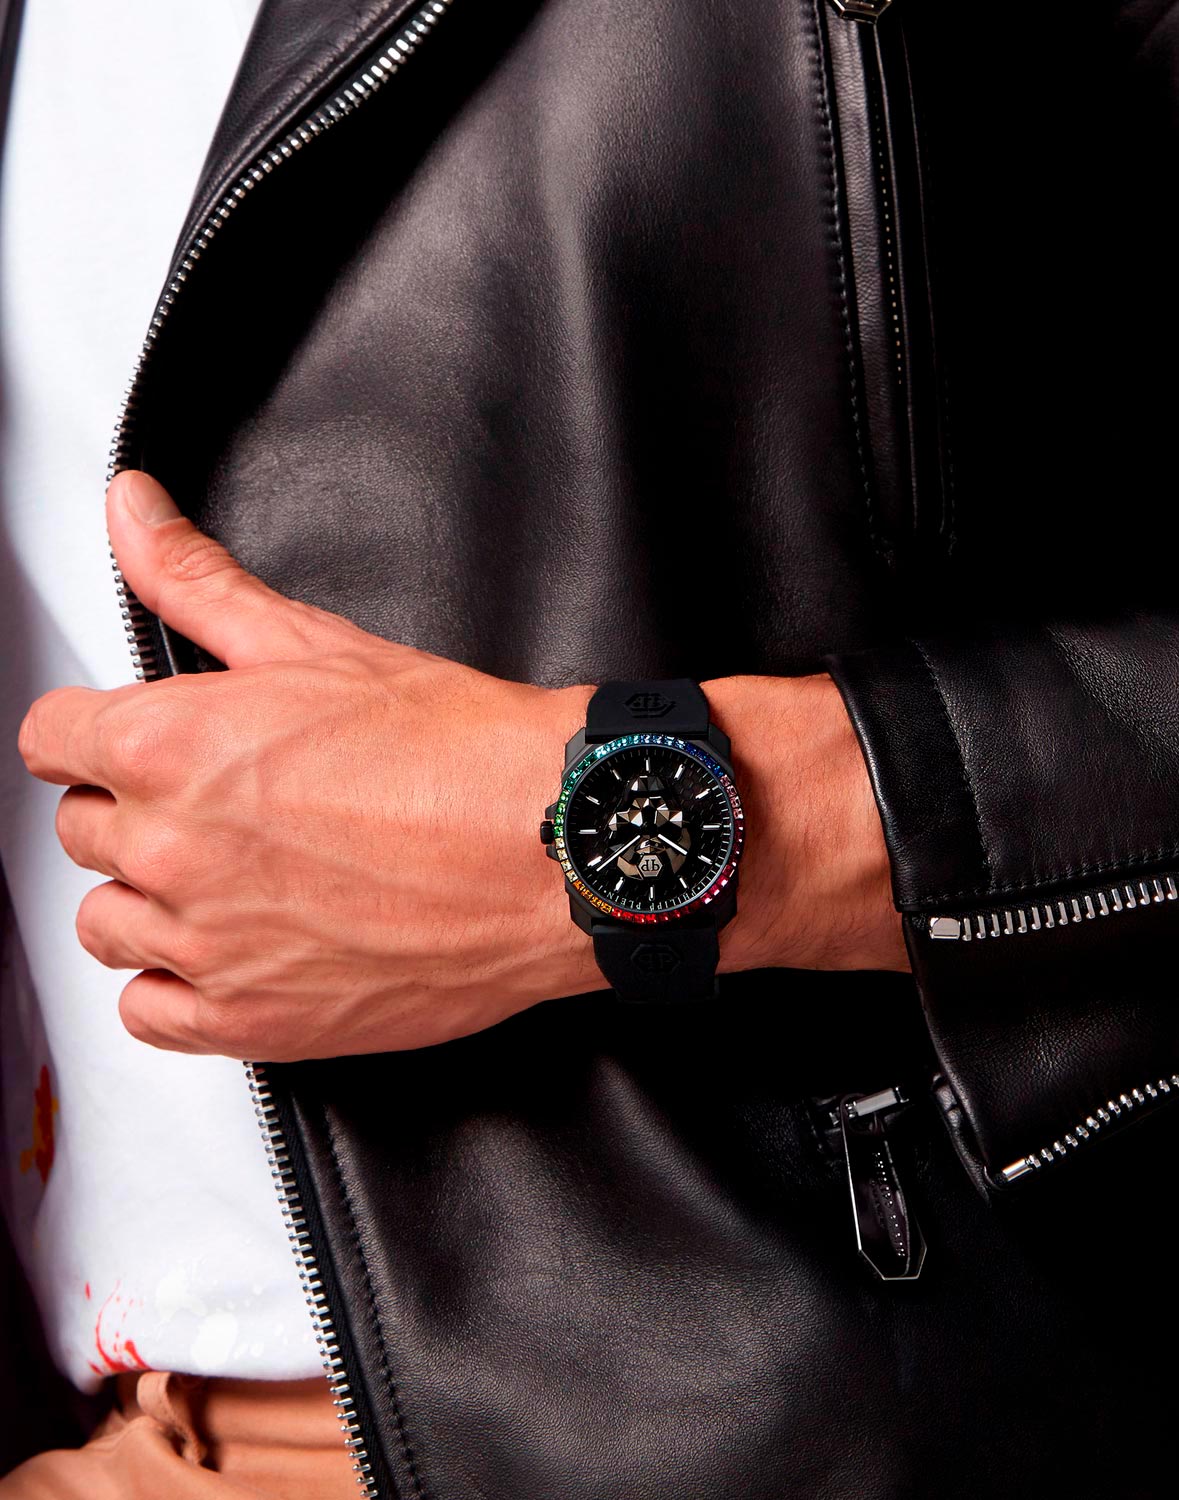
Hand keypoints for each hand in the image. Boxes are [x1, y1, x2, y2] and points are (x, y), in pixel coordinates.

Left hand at [19, 471, 904, 1061]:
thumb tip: (132, 512)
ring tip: (236, 877)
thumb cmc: (459, 752)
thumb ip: (196, 579)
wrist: (552, 845)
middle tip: (225, 804)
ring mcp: (208, 944)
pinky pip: (149, 1014)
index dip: (97, 734)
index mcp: (170, 746)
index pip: (50, 738)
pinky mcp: (251, 1022)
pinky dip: (176, 987)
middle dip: (139, 809)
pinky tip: (233, 949)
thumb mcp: (316, 642)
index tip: (133, 743)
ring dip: (153, 898)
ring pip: (108, 924)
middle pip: (82, 830)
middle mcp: (172, 849)